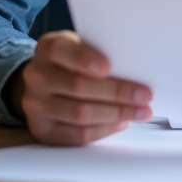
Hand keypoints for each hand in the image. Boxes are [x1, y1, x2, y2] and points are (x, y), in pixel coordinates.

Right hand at [14, 30, 153, 145]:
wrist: (43, 83)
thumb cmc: (72, 62)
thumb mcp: (80, 46)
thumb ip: (99, 52)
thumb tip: (134, 68)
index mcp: (48, 48)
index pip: (63, 51)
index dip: (85, 60)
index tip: (108, 67)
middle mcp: (37, 76)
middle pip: (77, 86)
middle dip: (116, 92)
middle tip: (144, 96)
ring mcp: (36, 105)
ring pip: (80, 113)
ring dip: (116, 114)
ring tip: (140, 112)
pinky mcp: (42, 129)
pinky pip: (76, 135)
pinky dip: (103, 130)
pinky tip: (121, 123)